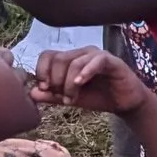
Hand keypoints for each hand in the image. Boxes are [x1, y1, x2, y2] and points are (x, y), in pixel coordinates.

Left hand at [30, 46, 149, 115]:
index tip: (44, 89)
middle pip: (59, 58)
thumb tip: (32, 94)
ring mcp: (97, 55)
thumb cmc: (98, 97)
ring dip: (69, 84)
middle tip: (63, 98)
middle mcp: (82, 53)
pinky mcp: (112, 60)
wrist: (124, 103)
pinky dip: (85, 72)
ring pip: (74, 62)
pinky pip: (95, 61)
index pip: (48, 55)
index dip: (41, 71)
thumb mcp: (70, 98)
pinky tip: (80, 84)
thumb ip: (52, 96)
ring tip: (73, 99)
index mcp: (70, 59)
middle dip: (56, 81)